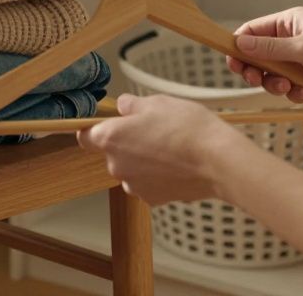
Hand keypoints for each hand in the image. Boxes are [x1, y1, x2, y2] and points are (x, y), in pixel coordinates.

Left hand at [77, 94, 255, 204]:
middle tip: (152, 130)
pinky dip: (157, 176)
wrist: (217, 161)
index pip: (84, 136)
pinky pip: (148, 184)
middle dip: (127, 143)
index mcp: (111, 138)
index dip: (93, 128)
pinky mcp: (153, 199)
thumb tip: (123, 106)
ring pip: (131, 169)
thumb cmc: (187, 128)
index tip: (106, 123)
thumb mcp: (157, 102)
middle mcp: (116, 165)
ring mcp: (134, 185)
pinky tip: (177, 164)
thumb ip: (132, 105)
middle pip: (112, 153)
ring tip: (169, 148)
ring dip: (142, 161)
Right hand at [229, 6, 302, 102]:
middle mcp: (294, 39)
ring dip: (277, 85)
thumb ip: (270, 48)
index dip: (240, 46)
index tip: (233, 63)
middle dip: (258, 70)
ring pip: (274, 75)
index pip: (253, 31)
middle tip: (256, 80)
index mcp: (290, 22)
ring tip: (289, 88)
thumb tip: (240, 43)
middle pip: (259, 56)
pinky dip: (295, 93)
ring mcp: (302, 59)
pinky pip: (291, 87)